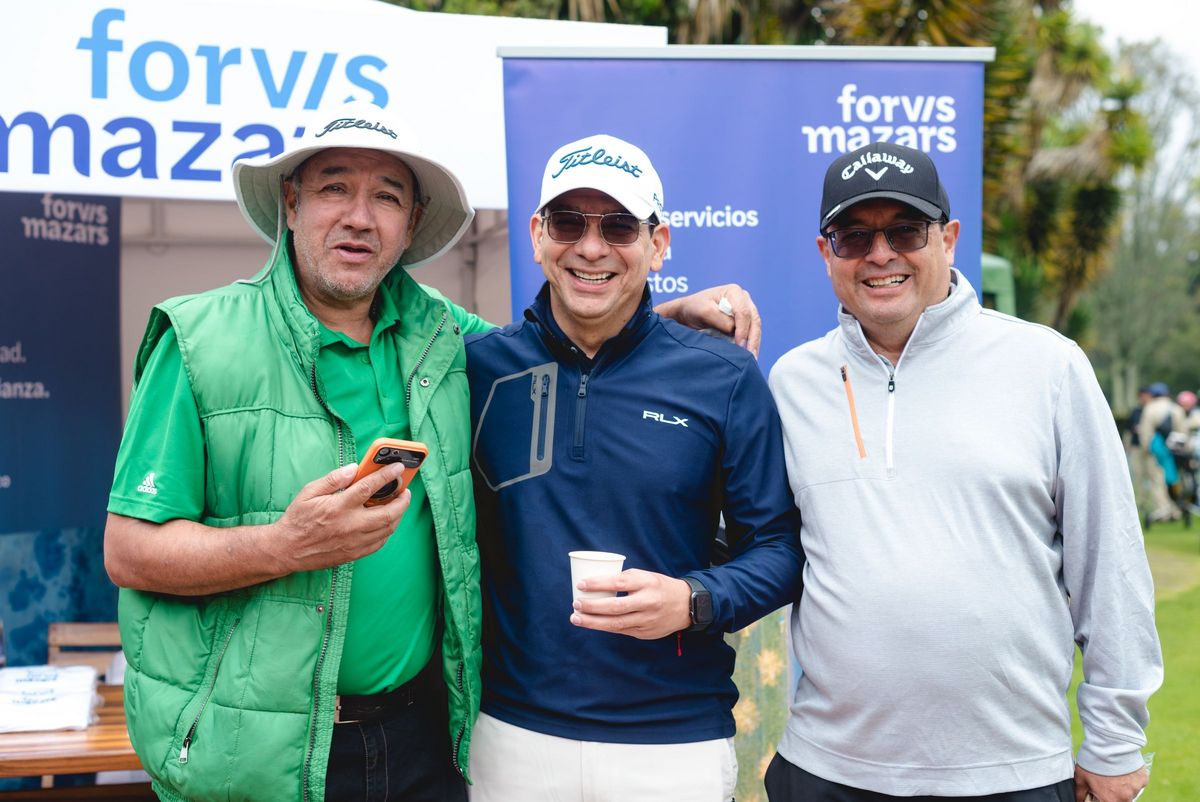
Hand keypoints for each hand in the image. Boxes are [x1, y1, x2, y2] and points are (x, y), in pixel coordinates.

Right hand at [273, 462, 411, 572]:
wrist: (287, 549)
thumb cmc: (298, 519)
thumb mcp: (309, 492)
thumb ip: (333, 479)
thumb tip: (353, 468)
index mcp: (338, 507)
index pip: (369, 488)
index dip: (387, 476)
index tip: (398, 468)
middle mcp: (350, 526)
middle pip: (388, 513)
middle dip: (402, 500)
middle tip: (405, 490)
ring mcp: (354, 542)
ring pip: (388, 528)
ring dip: (398, 515)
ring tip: (398, 504)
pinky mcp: (355, 554)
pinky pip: (380, 542)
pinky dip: (388, 530)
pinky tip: (386, 521)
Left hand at [569, 569, 691, 639]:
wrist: (686, 605)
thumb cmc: (659, 587)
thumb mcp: (646, 576)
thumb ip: (625, 580)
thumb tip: (596, 584)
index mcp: (647, 583)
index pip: (619, 582)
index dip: (598, 584)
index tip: (581, 584)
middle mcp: (648, 602)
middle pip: (615, 607)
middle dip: (592, 607)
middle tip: (575, 604)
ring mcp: (647, 620)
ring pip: (616, 624)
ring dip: (593, 622)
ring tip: (576, 618)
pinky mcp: (645, 633)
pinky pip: (621, 630)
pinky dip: (605, 627)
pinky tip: (592, 624)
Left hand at [654, 284, 760, 356]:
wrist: (688, 312)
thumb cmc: (694, 308)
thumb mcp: (704, 312)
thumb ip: (721, 320)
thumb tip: (734, 330)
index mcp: (734, 291)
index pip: (743, 312)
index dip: (743, 329)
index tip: (739, 344)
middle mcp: (743, 299)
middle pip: (754, 320)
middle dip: (753, 339)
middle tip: (750, 356)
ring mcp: (745, 309)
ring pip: (755, 327)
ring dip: (754, 343)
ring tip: (752, 359)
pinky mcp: (743, 321)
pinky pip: (751, 332)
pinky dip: (751, 344)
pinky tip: (749, 355)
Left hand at [1074, 764, 1147, 801]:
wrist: (1109, 744)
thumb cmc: (1093, 762)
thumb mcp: (1081, 778)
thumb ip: (1080, 793)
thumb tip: (1079, 800)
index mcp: (1110, 801)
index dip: (1101, 798)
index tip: (1098, 792)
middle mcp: (1126, 798)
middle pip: (1119, 800)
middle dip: (1112, 793)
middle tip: (1105, 781)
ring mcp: (1136, 789)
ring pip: (1129, 791)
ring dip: (1122, 786)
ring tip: (1113, 772)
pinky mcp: (1143, 779)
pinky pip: (1137, 782)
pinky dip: (1131, 778)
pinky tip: (1123, 769)